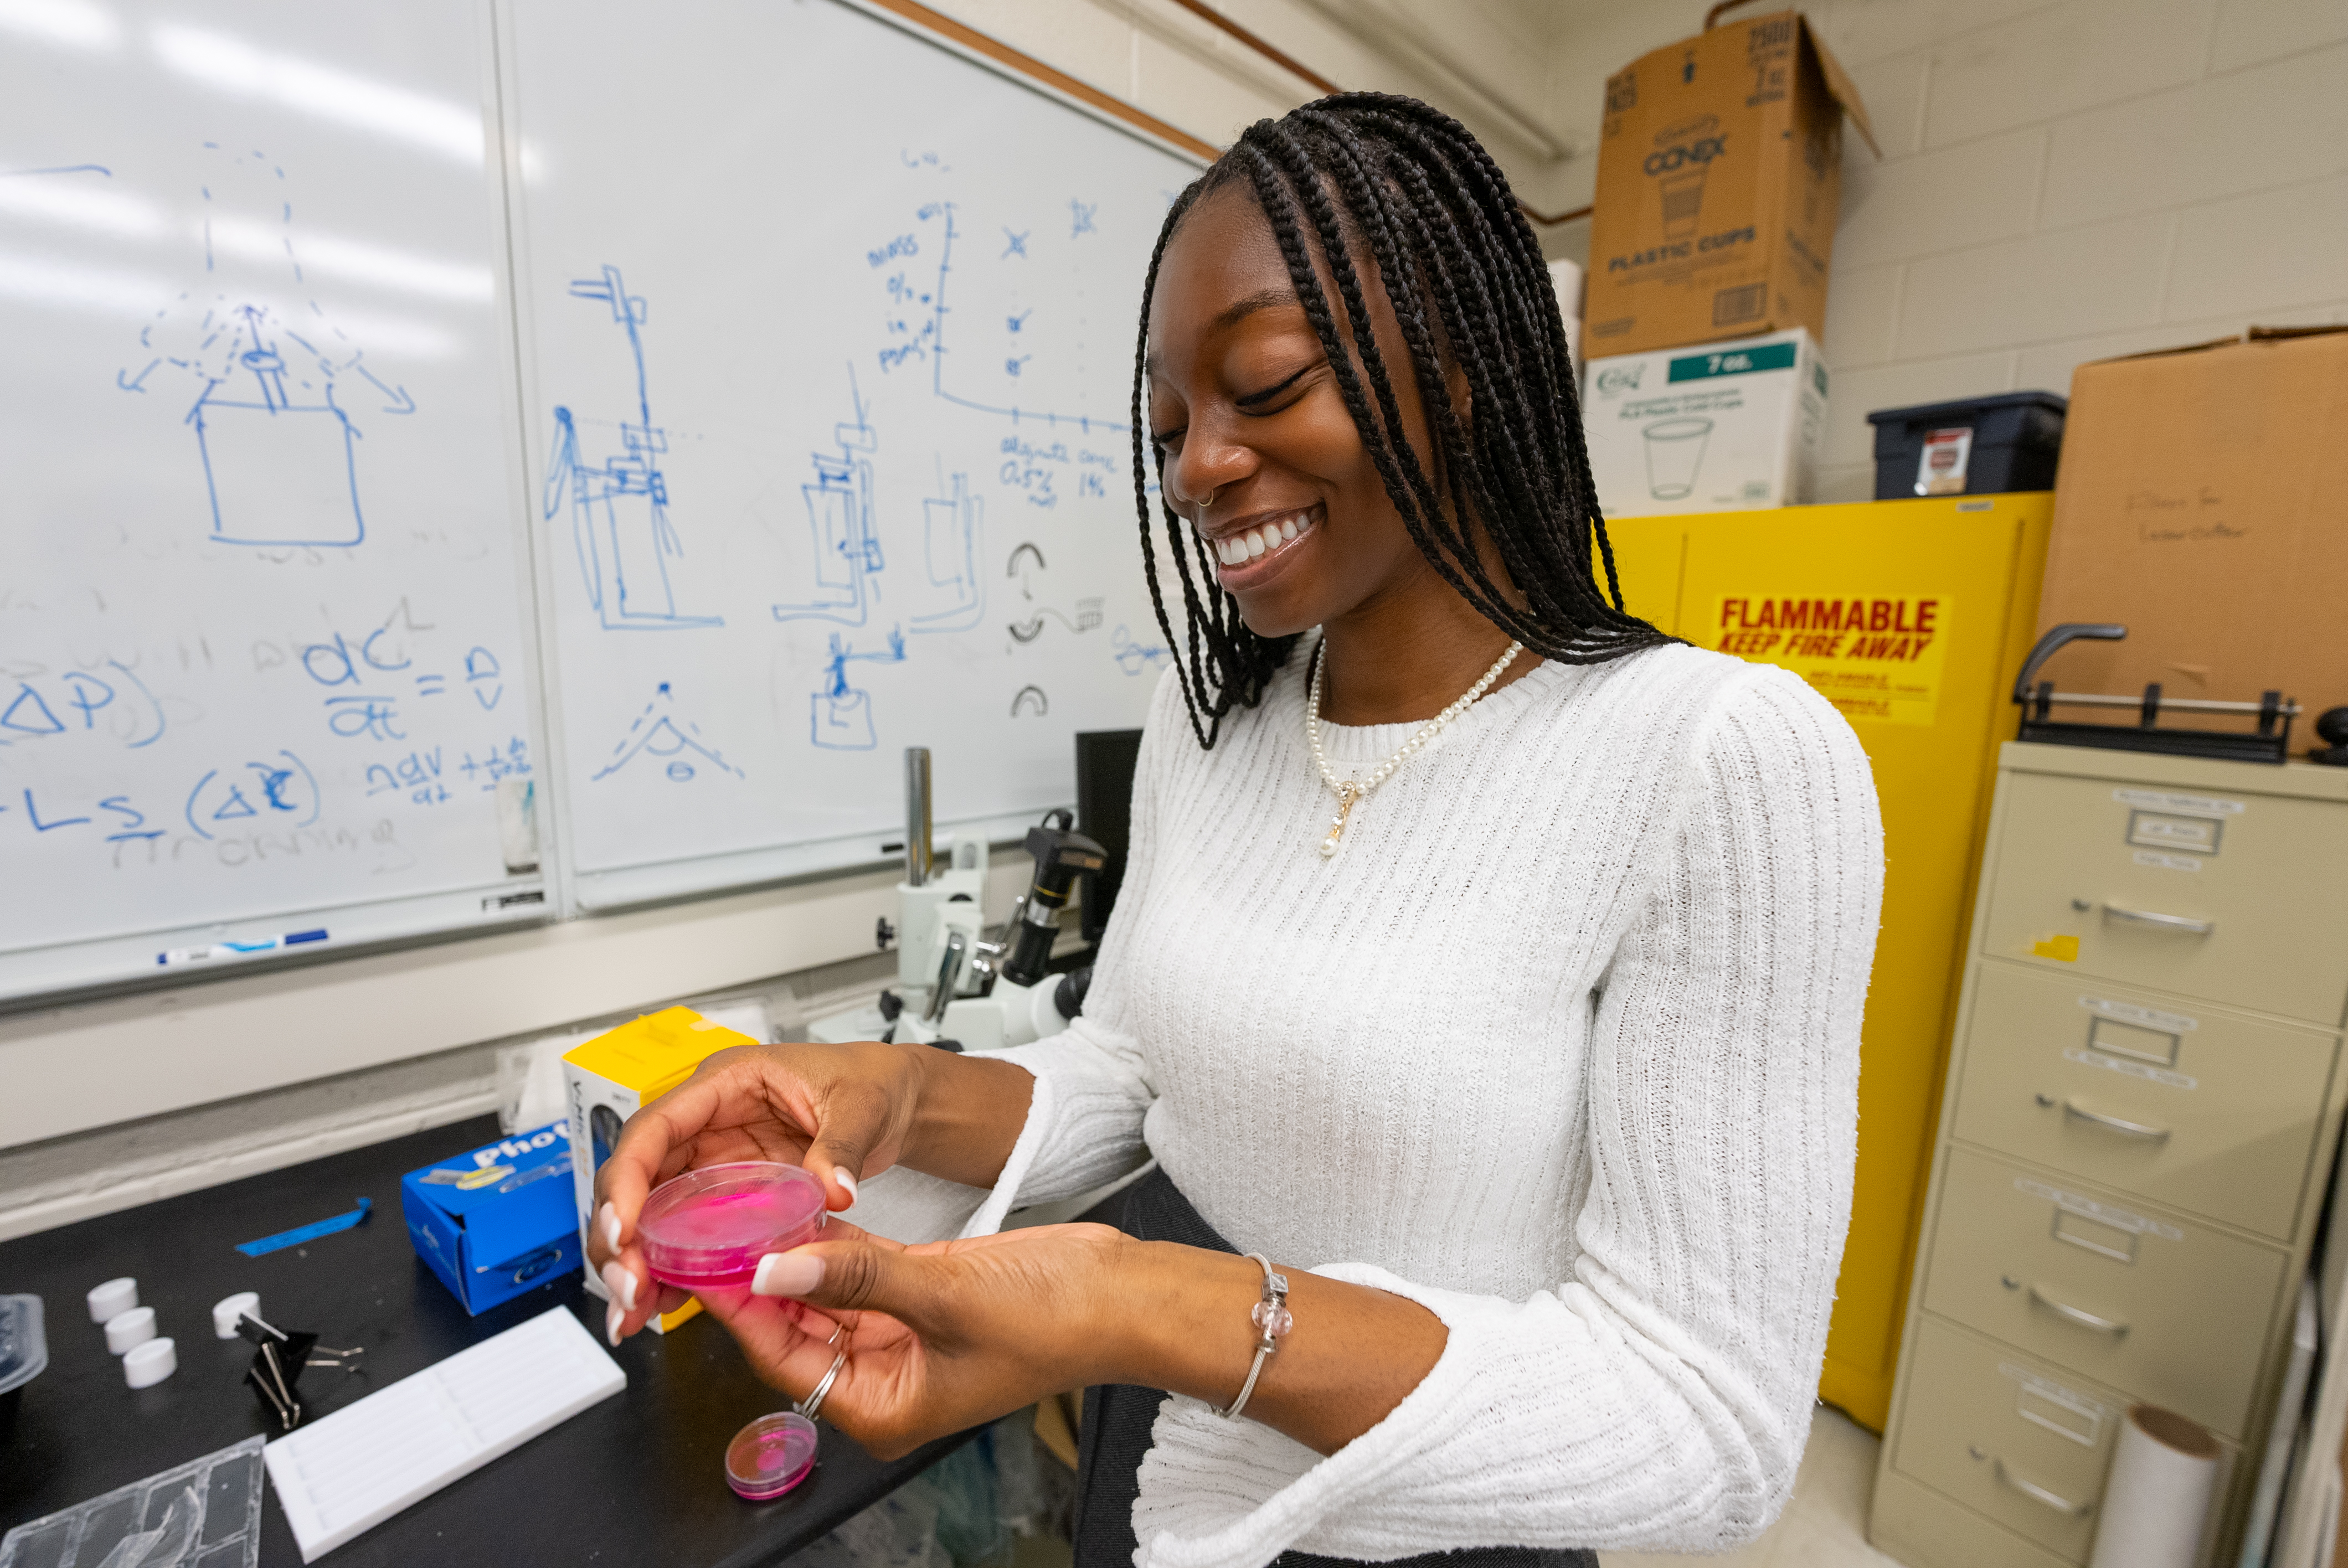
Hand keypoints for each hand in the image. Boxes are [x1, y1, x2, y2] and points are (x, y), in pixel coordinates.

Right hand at [585, 1040, 924, 1341]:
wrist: (890, 1099)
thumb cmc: (868, 1084)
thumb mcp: (862, 1109)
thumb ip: (844, 1148)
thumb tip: (835, 1192)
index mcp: (725, 1083)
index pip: (655, 1127)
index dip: (629, 1178)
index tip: (625, 1229)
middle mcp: (706, 1122)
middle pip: (638, 1176)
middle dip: (620, 1235)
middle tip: (627, 1288)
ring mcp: (711, 1160)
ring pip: (650, 1210)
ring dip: (635, 1261)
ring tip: (632, 1313)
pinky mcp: (725, 1194)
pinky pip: (682, 1231)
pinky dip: (668, 1268)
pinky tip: (660, 1306)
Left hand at [702, 1217, 1134, 1458]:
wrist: (1119, 1293)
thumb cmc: (1054, 1321)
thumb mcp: (941, 1294)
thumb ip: (854, 1277)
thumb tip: (776, 1268)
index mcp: (884, 1407)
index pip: (785, 1359)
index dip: (743, 1309)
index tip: (708, 1262)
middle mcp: (886, 1380)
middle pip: (796, 1329)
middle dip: (761, 1280)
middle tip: (719, 1226)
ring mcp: (902, 1338)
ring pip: (823, 1297)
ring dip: (794, 1257)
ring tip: (751, 1210)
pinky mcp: (920, 1297)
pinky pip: (858, 1274)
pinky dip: (833, 1247)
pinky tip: (804, 1212)